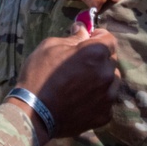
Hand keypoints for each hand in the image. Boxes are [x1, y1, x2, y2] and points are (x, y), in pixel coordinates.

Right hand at [10, 23, 118, 141]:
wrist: (34, 113)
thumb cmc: (38, 75)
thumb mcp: (49, 47)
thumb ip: (72, 37)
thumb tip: (83, 30)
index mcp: (95, 53)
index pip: (109, 39)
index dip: (99, 37)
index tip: (89, 40)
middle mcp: (107, 73)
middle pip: (111, 60)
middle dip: (99, 58)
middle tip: (81, 64)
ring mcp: (108, 96)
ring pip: (112, 81)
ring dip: (102, 78)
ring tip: (82, 84)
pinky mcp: (105, 114)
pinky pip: (106, 101)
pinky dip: (98, 98)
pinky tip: (81, 100)